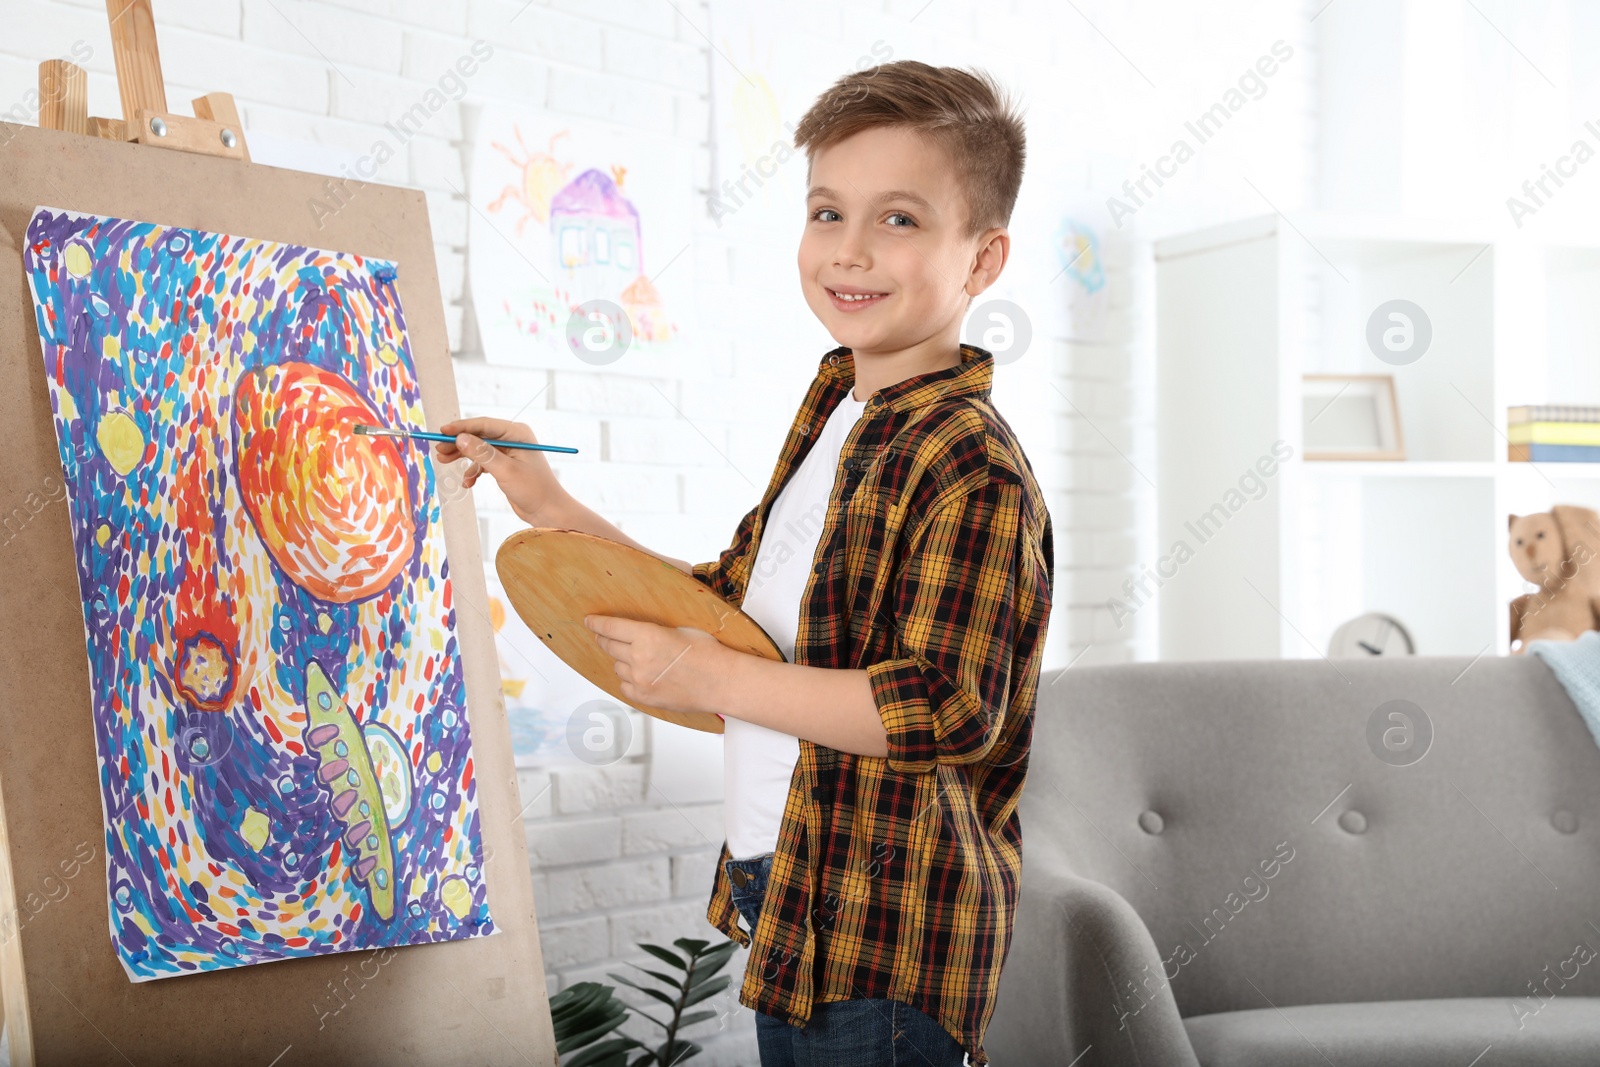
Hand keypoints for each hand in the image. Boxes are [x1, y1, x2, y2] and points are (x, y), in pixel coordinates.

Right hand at [433, 417, 566, 524]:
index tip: (442, 432)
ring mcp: (508, 453)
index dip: (461, 427)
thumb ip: (482, 453)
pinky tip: (467, 483)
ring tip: (444, 462)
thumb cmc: (533, 489)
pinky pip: (483, 463)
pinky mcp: (505, 466)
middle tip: (439, 451)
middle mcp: (512, 439)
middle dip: (459, 443)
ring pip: (478, 450)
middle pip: (479, 436)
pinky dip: (473, 472)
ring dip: (462, 457)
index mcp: (517, 433)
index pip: (484, 425)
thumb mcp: (505, 470)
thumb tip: (460, 438)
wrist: (548, 511)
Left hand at [585, 615, 731, 715]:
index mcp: (648, 636)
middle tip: (603, 636)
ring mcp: (640, 680)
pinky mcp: (644, 697)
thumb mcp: (679, 630)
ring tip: (640, 659)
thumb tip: (635, 631)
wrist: (721, 681)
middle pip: (609, 646)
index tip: (589, 621)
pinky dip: (629, 679)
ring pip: (617, 666)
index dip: (597, 623)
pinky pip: (624, 685)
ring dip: (622, 660)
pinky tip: (643, 675)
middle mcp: (639, 658)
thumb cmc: (707, 653)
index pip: (611, 627)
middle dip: (604, 639)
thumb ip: (652, 631)